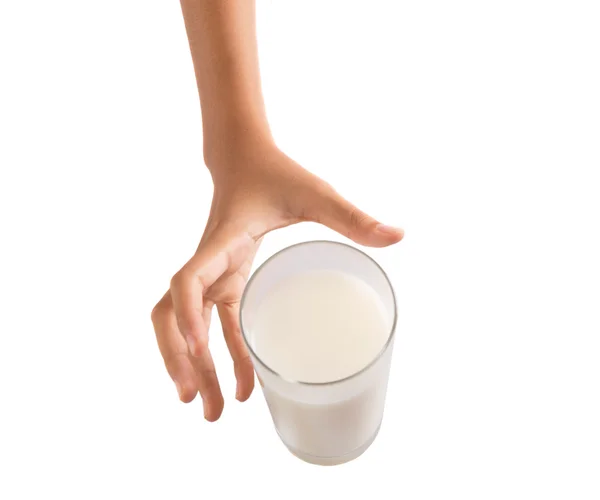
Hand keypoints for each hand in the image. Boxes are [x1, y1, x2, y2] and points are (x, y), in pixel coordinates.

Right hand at [151, 142, 403, 420]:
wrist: (243, 157)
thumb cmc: (274, 172)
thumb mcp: (314, 193)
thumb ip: (352, 216)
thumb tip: (400, 236)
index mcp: (222, 241)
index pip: (188, 280)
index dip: (187, 315)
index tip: (202, 350)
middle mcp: (209, 262)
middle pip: (172, 317)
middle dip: (180, 360)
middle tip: (198, 402)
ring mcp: (213, 273)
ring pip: (183, 325)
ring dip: (191, 366)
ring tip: (211, 410)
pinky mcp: (224, 279)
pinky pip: (211, 321)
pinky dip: (216, 353)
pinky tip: (236, 381)